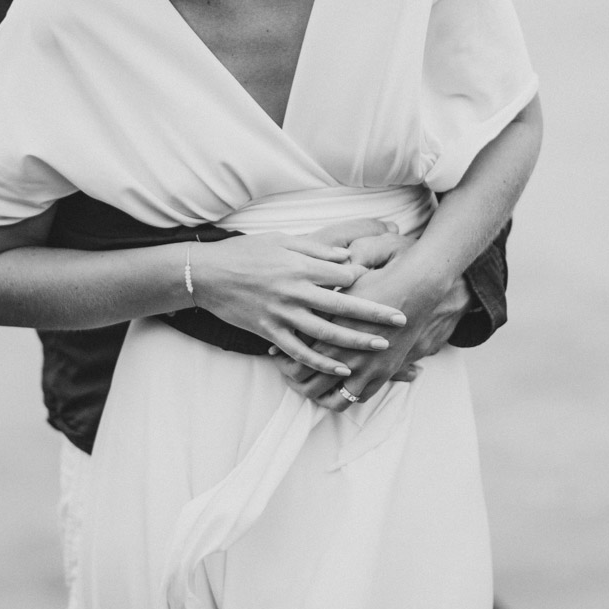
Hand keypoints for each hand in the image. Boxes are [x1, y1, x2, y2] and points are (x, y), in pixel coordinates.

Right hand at [189, 232, 406, 379]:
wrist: (206, 275)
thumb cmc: (245, 253)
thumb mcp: (281, 240)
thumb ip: (315, 248)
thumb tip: (347, 257)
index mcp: (300, 265)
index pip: (343, 275)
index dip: (364, 280)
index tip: (382, 282)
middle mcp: (294, 291)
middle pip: (343, 305)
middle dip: (375, 313)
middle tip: (402, 319)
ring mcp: (282, 314)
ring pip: (326, 333)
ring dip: (356, 341)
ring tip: (381, 346)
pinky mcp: (269, 332)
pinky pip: (300, 352)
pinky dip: (322, 362)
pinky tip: (342, 369)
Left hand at [276, 253, 467, 406]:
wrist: (417, 287)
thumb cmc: (376, 278)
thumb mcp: (340, 282)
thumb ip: (317, 295)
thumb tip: (297, 298)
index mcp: (329, 330)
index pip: (295, 358)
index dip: (282, 359)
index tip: (278, 355)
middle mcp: (344, 354)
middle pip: (307, 382)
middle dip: (294, 381)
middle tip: (289, 375)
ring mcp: (365, 367)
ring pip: (330, 398)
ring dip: (317, 395)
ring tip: (311, 386)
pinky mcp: (383, 373)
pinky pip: (358, 398)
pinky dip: (344, 396)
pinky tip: (338, 387)